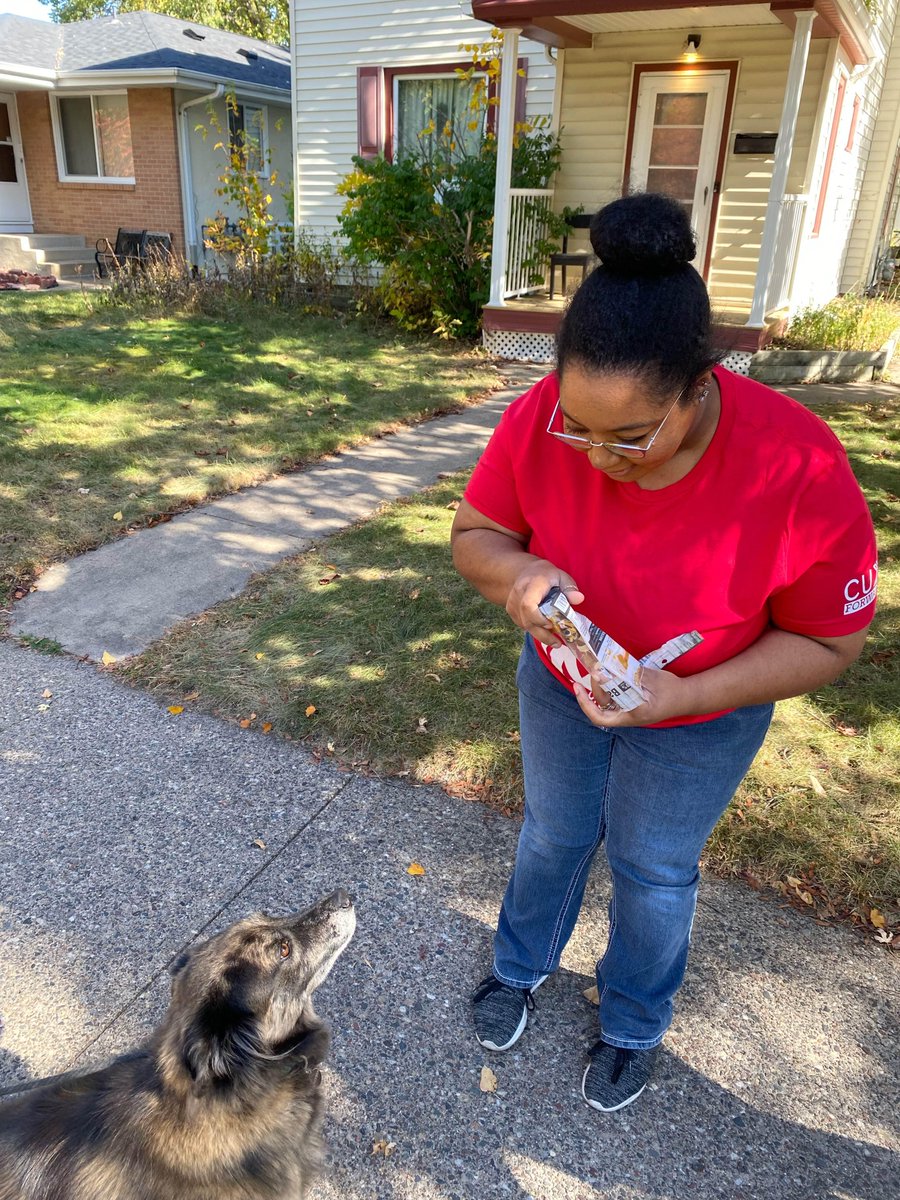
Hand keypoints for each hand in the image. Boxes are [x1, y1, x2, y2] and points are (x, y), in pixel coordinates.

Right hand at [505, 559, 583, 646]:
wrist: (525, 571)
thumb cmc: (546, 574)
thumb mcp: (561, 576)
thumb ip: (569, 587)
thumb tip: (579, 599)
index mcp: (532, 585)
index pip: (528, 605)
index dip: (539, 619)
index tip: (551, 624)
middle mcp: (518, 594)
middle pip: (526, 620)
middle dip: (543, 634)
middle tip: (558, 643)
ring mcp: (512, 604)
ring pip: (524, 625)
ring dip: (539, 635)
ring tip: (555, 640)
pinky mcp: (511, 611)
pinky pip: (523, 625)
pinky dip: (534, 630)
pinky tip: (545, 631)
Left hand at [573, 667, 699, 727]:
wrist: (686, 697)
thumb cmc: (672, 690)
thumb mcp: (651, 679)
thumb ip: (630, 675)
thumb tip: (607, 668)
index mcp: (633, 715)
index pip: (601, 717)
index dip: (585, 704)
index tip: (578, 687)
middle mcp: (628, 716)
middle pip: (602, 707)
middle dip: (595, 688)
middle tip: (595, 668)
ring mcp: (629, 711)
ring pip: (606, 702)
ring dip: (599, 687)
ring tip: (598, 668)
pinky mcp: (632, 704)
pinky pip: (614, 697)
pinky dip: (608, 686)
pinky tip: (606, 673)